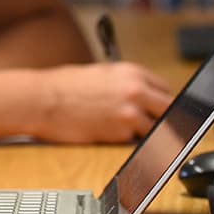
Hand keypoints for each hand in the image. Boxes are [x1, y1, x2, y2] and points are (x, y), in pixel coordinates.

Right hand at [33, 62, 175, 143]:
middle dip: (165, 119)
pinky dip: (126, 140)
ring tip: (126, 129)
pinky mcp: (120, 134)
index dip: (161, 102)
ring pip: (157, 130)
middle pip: (170, 110)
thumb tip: (145, 95)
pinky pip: (135, 141)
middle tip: (156, 125)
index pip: (166, 90)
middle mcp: (136, 91)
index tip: (159, 110)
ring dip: (147, 133)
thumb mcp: (101, 73)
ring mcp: (130, 114)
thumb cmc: (65, 85)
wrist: (42, 100)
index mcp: (132, 72)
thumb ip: (127, 83)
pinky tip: (109, 132)